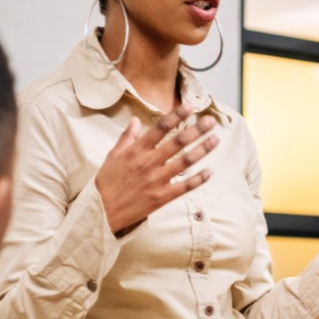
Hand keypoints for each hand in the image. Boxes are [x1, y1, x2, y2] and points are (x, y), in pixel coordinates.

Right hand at [95, 103, 218, 234]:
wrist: (102, 211)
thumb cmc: (107, 183)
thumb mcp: (113, 156)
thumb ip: (126, 137)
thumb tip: (134, 120)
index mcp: (137, 150)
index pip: (160, 128)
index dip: (176, 115)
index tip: (189, 106)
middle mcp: (149, 163)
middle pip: (178, 142)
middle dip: (196, 130)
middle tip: (210, 121)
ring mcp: (157, 180)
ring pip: (185, 162)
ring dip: (202, 150)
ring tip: (216, 140)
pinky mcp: (162, 197)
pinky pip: (184, 187)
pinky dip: (198, 179)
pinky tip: (210, 171)